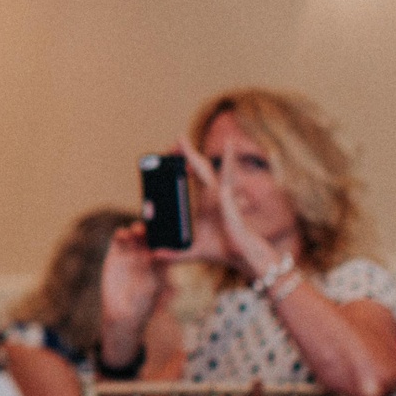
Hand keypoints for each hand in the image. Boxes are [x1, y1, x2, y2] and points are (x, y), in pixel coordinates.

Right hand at [99, 222, 166, 348]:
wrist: (122, 312)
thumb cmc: (143, 304)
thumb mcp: (153, 290)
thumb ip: (155, 275)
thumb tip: (160, 266)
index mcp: (160, 261)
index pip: (164, 243)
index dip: (164, 235)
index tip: (164, 231)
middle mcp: (146, 255)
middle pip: (149, 236)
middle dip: (149, 230)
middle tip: (148, 228)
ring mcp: (131, 253)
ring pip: (134, 235)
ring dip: (135, 229)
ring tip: (135, 231)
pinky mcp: (116, 254)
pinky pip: (119, 240)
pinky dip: (121, 234)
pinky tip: (122, 234)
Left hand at [178, 138, 276, 276]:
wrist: (241, 257)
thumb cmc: (222, 250)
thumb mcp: (191, 251)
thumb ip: (175, 253)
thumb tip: (155, 255)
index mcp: (205, 201)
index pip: (191, 176)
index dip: (181, 163)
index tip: (167, 153)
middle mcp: (213, 194)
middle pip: (199, 167)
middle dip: (186, 153)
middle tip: (176, 138)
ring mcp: (222, 195)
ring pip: (210, 169)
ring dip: (198, 154)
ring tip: (192, 139)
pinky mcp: (228, 200)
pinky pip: (226, 179)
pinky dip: (228, 163)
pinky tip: (227, 149)